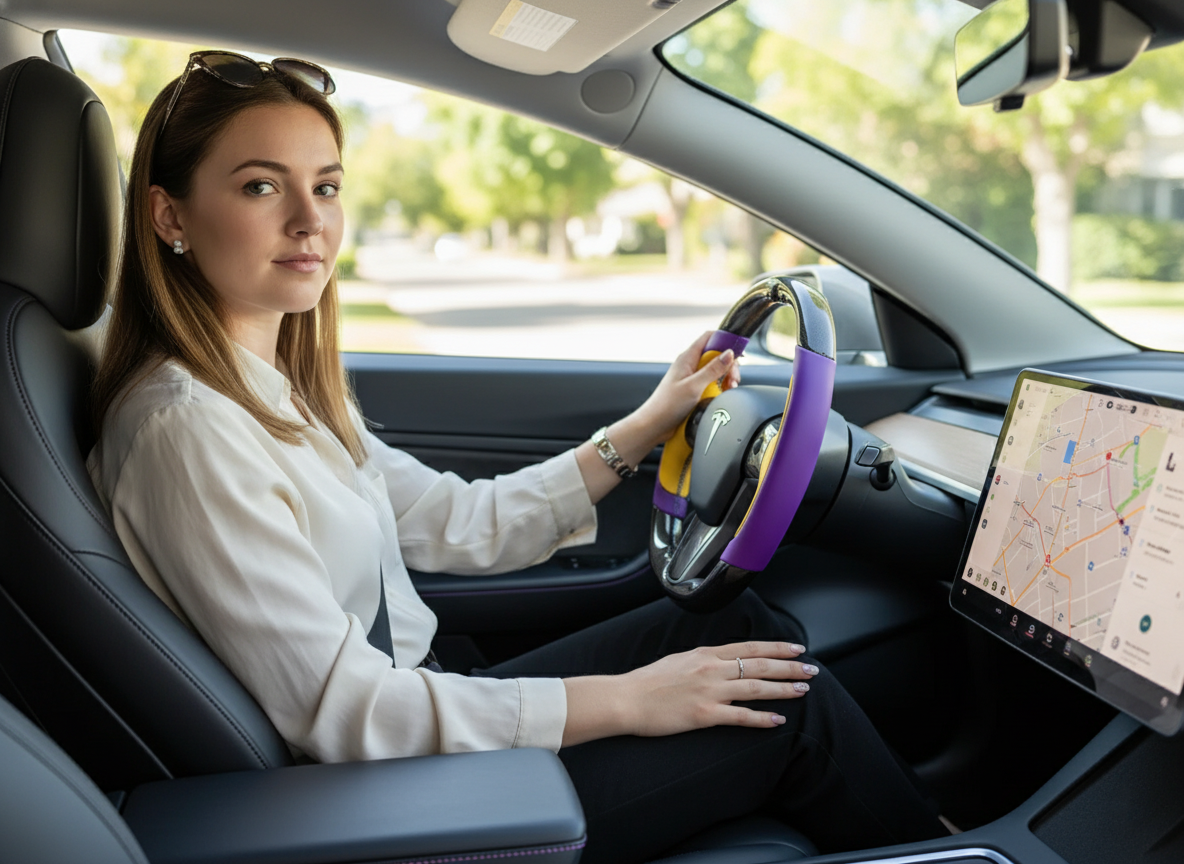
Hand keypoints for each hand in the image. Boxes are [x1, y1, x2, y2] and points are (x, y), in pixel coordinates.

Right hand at [562, 641, 816, 746]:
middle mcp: (711, 669)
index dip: (776, 648)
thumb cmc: (647, 682)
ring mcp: (709, 691)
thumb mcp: (678, 661)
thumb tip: (721, 662)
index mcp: (705, 654)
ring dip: (783, 688)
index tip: (796, 649)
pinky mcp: (704, 714)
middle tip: (812, 669)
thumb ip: (702, 661)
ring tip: (804, 690)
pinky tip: (779, 720)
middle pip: (759, 665)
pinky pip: (740, 716)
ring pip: (756, 687)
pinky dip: (762, 718)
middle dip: (789, 667)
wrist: (625, 698)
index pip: (749, 647)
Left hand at [637, 330, 741, 445]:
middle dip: (728, 365)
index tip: (737, 353)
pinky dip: (719, 388)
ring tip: (728, 388)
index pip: (709, 337)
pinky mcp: (694, 390)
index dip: (725, 341)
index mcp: (687, 358)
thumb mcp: (694, 386)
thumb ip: (713, 369)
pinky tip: (720, 395)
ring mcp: (693, 377)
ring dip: (725, 378)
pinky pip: (712, 383)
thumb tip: (729, 354)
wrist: (655, 425)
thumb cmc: (667, 405)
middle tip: (732, 379)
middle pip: (717, 355)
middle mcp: (690, 365)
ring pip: (716, 370)